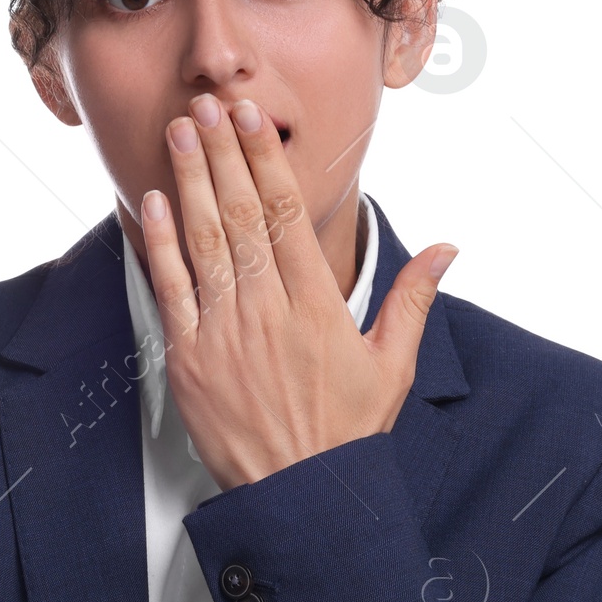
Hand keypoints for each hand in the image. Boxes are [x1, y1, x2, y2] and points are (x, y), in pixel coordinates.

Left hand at [139, 94, 457, 490]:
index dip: (266, 158)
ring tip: (179, 132)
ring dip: (190, 180)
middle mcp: (268, 309)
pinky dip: (160, 243)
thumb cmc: (346, 433)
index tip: (252, 118)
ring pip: (204, 240)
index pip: (287, 213)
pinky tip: (154, 202)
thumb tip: (448, 248)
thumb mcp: (393, 365)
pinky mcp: (189, 357)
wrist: (299, 496)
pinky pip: (171, 288)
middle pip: (241, 213)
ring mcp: (224, 332)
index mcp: (317, 305)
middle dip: (222, 153)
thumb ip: (414, 299)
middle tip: (207, 105)